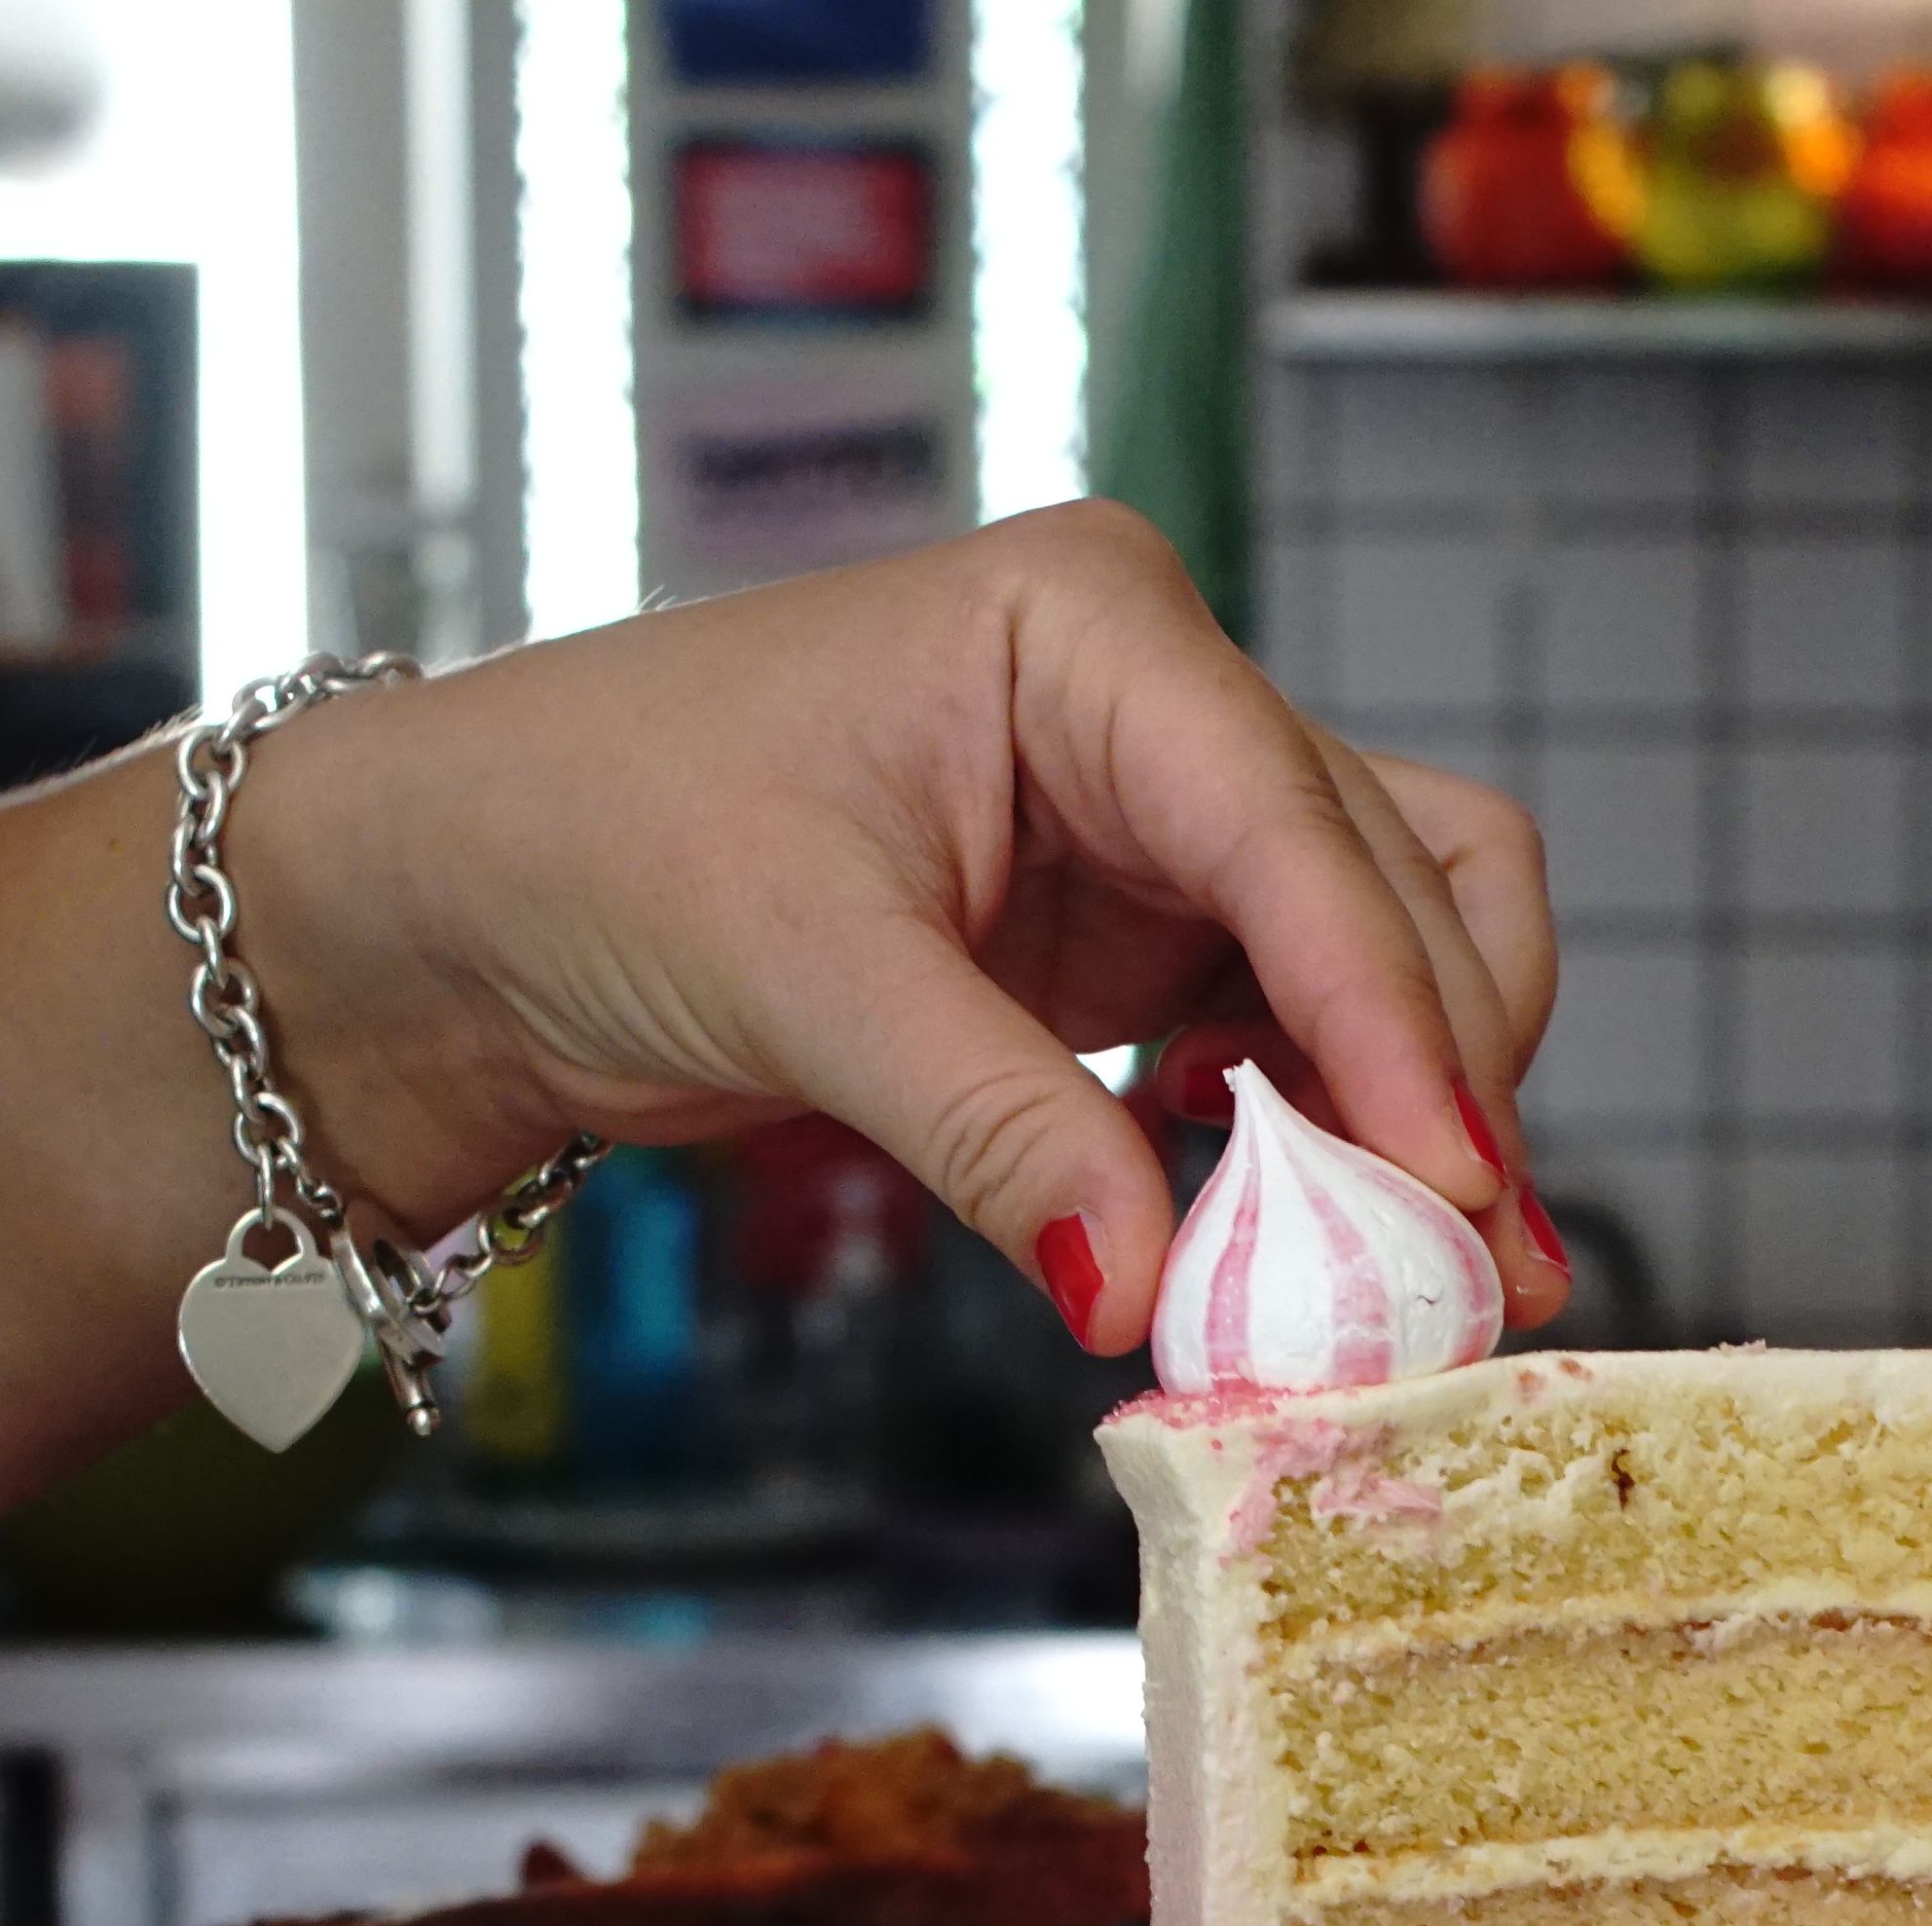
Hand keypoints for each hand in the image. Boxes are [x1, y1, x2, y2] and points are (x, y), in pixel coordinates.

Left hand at [248, 504, 1565, 1355]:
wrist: (471, 894)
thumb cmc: (594, 841)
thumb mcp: (802, 980)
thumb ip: (994, 1129)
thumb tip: (1144, 1295)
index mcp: (1090, 625)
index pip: (1301, 830)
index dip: (1398, 1019)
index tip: (1455, 1189)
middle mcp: (1158, 695)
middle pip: (1397, 885)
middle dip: (1434, 1085)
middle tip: (1459, 1282)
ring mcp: (1161, 809)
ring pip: (1387, 948)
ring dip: (1407, 1109)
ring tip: (1395, 1279)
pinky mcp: (1140, 922)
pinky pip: (1298, 1022)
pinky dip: (1320, 1126)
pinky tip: (1260, 1216)